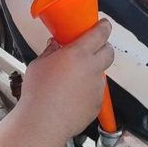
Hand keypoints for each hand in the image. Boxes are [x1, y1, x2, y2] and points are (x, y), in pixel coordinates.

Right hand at [18, 20, 114, 138]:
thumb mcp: (38, 65)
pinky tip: (72, 98)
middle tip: (91, 51)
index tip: (104, 25)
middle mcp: (92, 68)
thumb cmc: (38, 92)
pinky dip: (88, 92)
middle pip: (109, 52)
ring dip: (92, 73)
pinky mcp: (97, 104)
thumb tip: (54, 45)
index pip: (100, 34)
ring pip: (101, 74)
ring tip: (73, 82)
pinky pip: (96, 93)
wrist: (43, 122)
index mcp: (79, 53)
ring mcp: (97, 87)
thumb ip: (50, 52)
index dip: (104, 27)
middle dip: (103, 48)